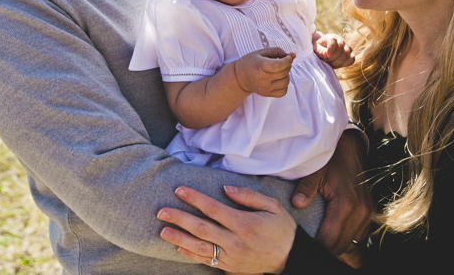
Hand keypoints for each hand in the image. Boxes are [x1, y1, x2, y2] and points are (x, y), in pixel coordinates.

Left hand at [158, 185, 295, 273]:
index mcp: (244, 224)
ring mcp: (231, 257)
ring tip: (163, 230)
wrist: (292, 260)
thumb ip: (249, 197)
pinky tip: (178, 247)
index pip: (213, 208)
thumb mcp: (273, 207)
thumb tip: (227, 188)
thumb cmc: (283, 230)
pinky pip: (207, 261)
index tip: (179, 190)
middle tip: (161, 211)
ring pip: (200, 247)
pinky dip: (190, 254)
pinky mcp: (230, 267)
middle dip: (179, 218)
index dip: (194, 198)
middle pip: (201, 228)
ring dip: (179, 238)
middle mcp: (235, 241)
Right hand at [234, 48, 293, 97]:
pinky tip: (279, 80)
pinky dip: (284, 85)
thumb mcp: (261, 52)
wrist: (240, 77)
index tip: (288, 57)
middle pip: (283, 73)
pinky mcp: (267, 94)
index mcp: (259, 66)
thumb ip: (277, 51)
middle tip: (283, 62)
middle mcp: (262, 78)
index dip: (287, 60)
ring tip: (280, 71)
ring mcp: (265, 88)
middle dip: (287, 65)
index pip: (278, 65)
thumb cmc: (251, 62)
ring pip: (285, 82)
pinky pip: (283, 92)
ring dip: (286, 75)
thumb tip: (293, 55)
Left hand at [291, 129, 372, 255]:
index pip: (329, 240)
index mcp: (345, 204)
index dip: (315, 246)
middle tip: (309, 244)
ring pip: (352, 244)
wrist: (350, 149)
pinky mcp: (370, 212)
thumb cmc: (331, 159)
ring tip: (320, 239)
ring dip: (337, 245)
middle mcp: (360, 212)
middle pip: (341, 247)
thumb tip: (296, 204)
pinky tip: (334, 232)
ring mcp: (367, 213)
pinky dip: (347, 238)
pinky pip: (359, 236)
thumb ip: (305, 187)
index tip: (303, 243)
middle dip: (325, 248)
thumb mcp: (315, 170)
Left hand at [312, 32, 354, 68]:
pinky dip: (344, 64)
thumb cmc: (320, 48)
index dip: (330, 50)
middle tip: (326, 60)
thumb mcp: (316, 48)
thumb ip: (320, 51)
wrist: (325, 49)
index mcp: (332, 37)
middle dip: (332, 58)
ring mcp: (347, 47)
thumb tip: (325, 54)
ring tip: (330, 63)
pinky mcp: (351, 54)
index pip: (333, 42)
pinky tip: (337, 64)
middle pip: (341, 50)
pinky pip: (351, 60)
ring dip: (337, 62)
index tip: (325, 57)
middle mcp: (341, 40)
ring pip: (346, 55)